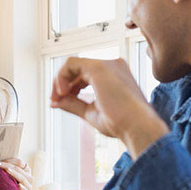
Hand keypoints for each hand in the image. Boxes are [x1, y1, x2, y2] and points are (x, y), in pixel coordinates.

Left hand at [0, 157, 32, 189]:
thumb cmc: (11, 187)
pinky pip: (25, 189)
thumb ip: (8, 169)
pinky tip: (18, 185)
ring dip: (14, 173)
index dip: (10, 160)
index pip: (19, 162)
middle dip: (7, 165)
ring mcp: (29, 185)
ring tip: (6, 170)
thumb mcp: (11, 177)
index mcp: (25, 170)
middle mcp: (29, 176)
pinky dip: (22, 187)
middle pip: (18, 168)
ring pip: (22, 178)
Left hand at [50, 56, 168, 159]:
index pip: (84, 75)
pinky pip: (70, 64)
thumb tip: (54, 101)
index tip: (60, 102)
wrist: (136, 125)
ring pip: (72, 64)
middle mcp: (112, 65)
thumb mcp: (91, 112)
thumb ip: (73, 104)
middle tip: (54, 101)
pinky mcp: (98, 67)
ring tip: (58, 99)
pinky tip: (61, 93)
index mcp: (114, 75)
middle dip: (62, 85)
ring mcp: (106, 64)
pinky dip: (61, 77)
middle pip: (77, 69)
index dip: (69, 87)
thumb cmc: (120, 123)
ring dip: (59, 81)